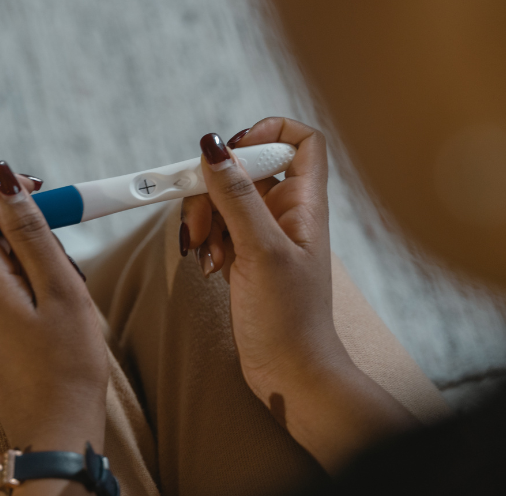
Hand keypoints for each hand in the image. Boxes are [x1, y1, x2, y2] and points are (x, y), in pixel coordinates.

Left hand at [0, 162, 107, 460]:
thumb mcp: (60, 290)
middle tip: (69, 253)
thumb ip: (30, 231)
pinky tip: (54, 310)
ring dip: (31, 255)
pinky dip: (26, 279)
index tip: (41, 190)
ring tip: (66, 291)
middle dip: (26, 223)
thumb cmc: (66, 366)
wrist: (53, 434)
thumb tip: (3, 179)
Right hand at [182, 118, 416, 472]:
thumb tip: (212, 145)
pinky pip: (216, 230)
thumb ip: (236, 197)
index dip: (267, 131)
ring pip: (224, 200)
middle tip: (200, 222)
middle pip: (244, 169)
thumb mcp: (261, 251)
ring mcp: (264, 235)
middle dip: (213, 189)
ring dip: (204, 220)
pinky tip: (209, 268)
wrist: (289, 373)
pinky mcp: (244, 257)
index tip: (231, 149)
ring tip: (206, 254)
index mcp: (305, 203)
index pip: (300, 140)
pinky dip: (206, 242)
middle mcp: (287, 212)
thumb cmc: (289, 318)